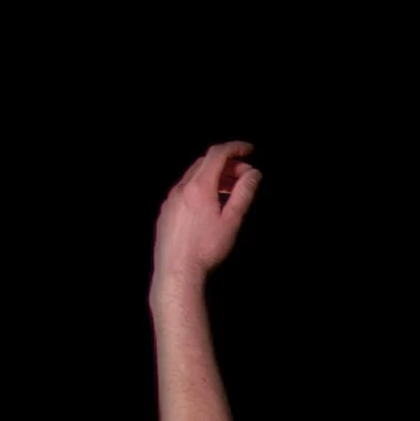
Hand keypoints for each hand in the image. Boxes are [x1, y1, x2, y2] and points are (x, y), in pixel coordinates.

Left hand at [154, 139, 261, 289]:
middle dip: (227, 164)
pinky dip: (200, 189)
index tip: (249, 150)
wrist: (177, 272)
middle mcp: (181, 188)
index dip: (235, 148)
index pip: (217, 154)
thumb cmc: (206, 249)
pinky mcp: (165, 212)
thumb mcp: (231, 221)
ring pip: (193, 178)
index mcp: (198, 186)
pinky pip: (184, 191)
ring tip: (230, 191)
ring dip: (214, 177)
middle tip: (244, 175)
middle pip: (205, 164)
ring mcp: (170, 200)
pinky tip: (210, 206)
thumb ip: (243, 194)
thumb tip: (253, 174)